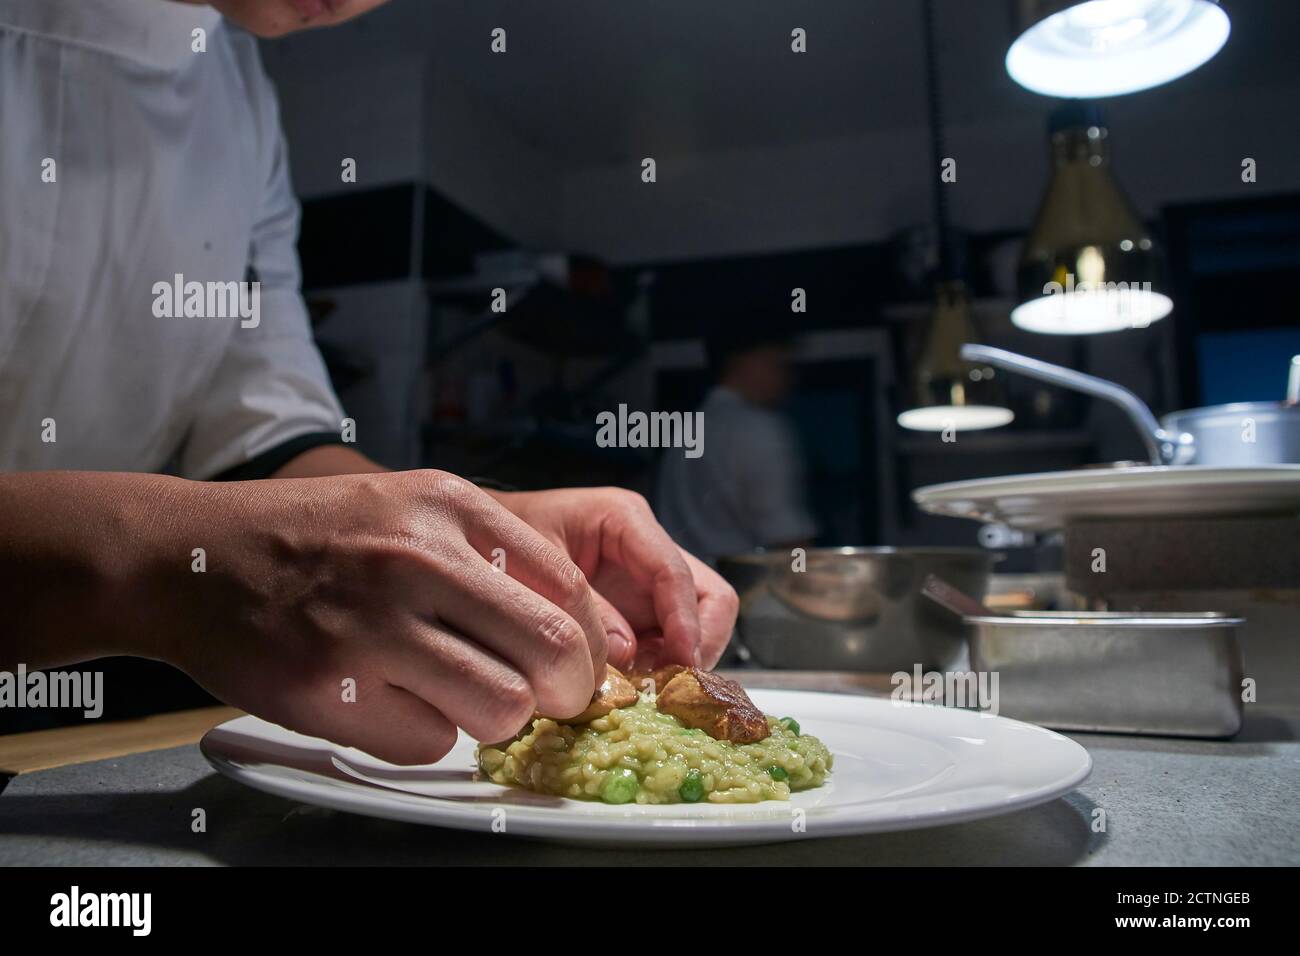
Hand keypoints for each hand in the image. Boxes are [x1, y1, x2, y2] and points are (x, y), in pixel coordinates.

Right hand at [146, 471, 607, 763]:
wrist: (192, 557)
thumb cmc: (315, 537)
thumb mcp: (411, 505)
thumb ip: (490, 553)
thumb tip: (576, 626)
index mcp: (449, 506)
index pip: (570, 589)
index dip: (589, 641)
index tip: (576, 664)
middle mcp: (417, 559)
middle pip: (554, 652)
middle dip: (565, 691)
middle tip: (543, 697)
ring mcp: (371, 626)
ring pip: (503, 708)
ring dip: (494, 718)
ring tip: (457, 695)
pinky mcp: (328, 690)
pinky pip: (430, 744)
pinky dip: (422, 735)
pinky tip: (388, 701)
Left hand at [485, 487, 738, 671]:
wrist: (470, 544)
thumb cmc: (496, 540)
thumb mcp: (533, 568)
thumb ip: (584, 609)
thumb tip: (628, 657)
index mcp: (624, 520)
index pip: (676, 572)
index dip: (686, 622)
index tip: (682, 664)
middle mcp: (645, 550)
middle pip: (709, 599)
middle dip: (697, 644)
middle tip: (668, 684)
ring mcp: (644, 586)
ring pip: (696, 626)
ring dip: (678, 662)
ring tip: (643, 689)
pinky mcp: (636, 616)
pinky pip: (665, 645)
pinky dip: (656, 670)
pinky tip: (627, 688)